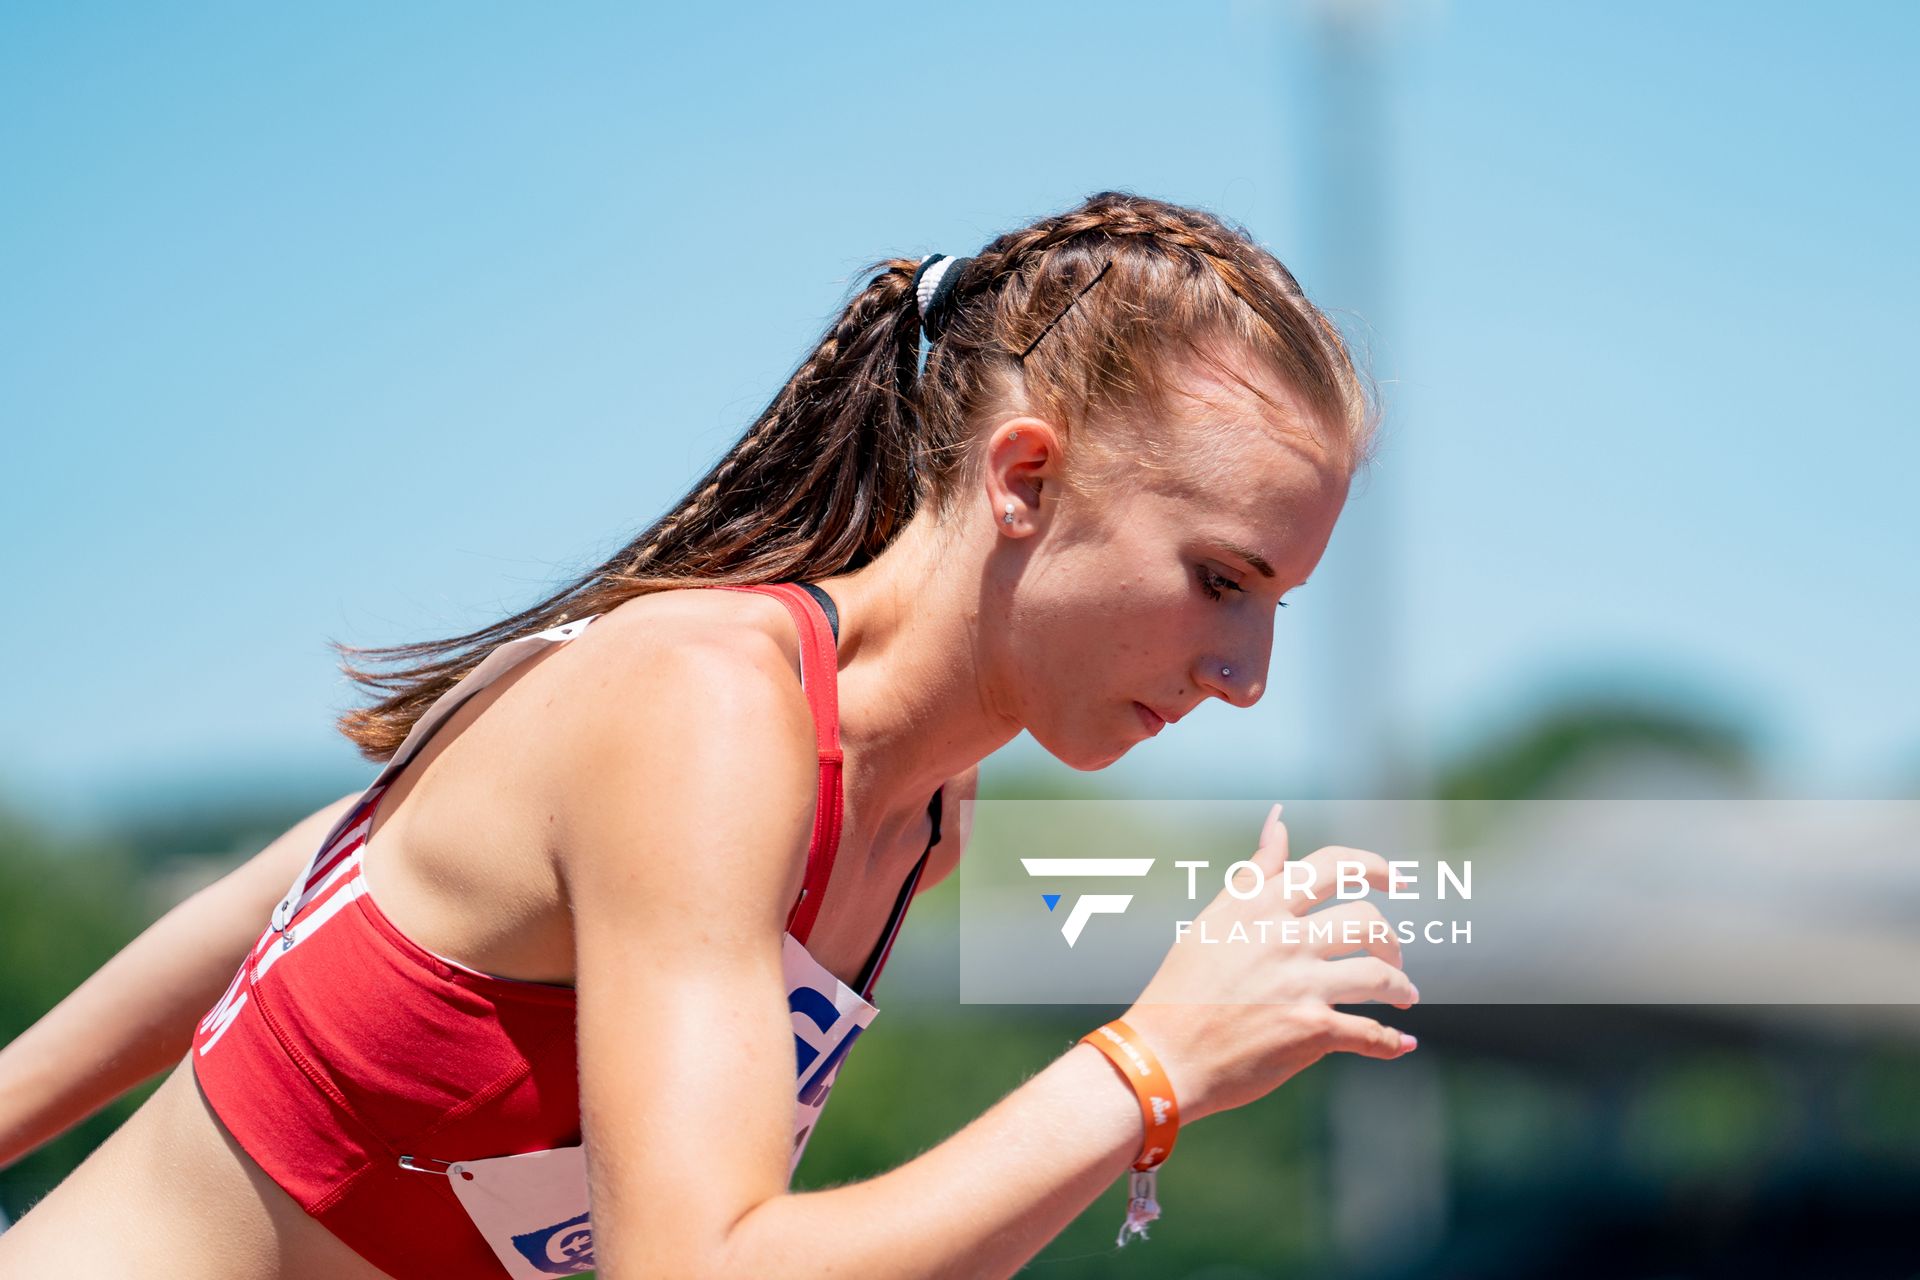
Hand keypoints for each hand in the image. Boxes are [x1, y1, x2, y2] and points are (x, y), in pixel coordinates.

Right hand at [1121, 804, 1418, 1123]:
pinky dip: (1391, 1040)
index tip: (1395, 879)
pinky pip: (1371, 1032)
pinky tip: (1400, 1041)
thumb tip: (1279, 821)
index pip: (1333, 867)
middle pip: (1367, 921)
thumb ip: (1254, 873)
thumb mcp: (1213, 920)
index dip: (1373, 867)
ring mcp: (1301, 985)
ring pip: (1379, 975)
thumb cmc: (1182, 988)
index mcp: (1261, 907)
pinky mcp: (1311, 1031)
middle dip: (1390, 941)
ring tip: (1403, 995)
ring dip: (1401, 986)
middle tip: (1392, 956)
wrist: (1164, 1057)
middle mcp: (1285, 939)